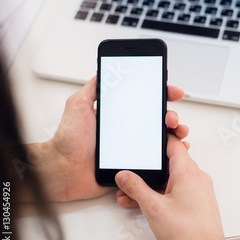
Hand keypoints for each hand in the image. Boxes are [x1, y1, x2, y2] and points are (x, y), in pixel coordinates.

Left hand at [25, 77, 186, 201]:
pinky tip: (176, 150)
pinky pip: (155, 161)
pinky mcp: (132, 165)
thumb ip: (93, 88)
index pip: (144, 101)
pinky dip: (170, 155)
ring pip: (160, 139)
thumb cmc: (67, 140)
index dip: (161, 94)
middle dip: (171, 115)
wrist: (62, 169)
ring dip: (175, 134)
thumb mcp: (78, 104)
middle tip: (170, 118)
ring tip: (177, 133)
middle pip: (157, 119)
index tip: (172, 91)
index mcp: (118, 115)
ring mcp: (131, 147)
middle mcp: (127, 130)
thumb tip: (105, 70)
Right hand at [115, 135, 237, 239]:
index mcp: (188, 171)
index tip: (147, 139)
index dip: (158, 139)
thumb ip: (136, 188)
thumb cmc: (189, 235)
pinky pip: (178, 191)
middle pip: (170, 163)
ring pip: (172, 180)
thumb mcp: (153, 208)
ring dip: (153, 186)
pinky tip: (149, 206)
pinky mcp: (199, 202)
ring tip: (133, 197)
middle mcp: (197, 177)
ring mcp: (199, 190)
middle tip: (132, 175)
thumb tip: (125, 176)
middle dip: (148, 171)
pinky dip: (163, 195)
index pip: (173, 143)